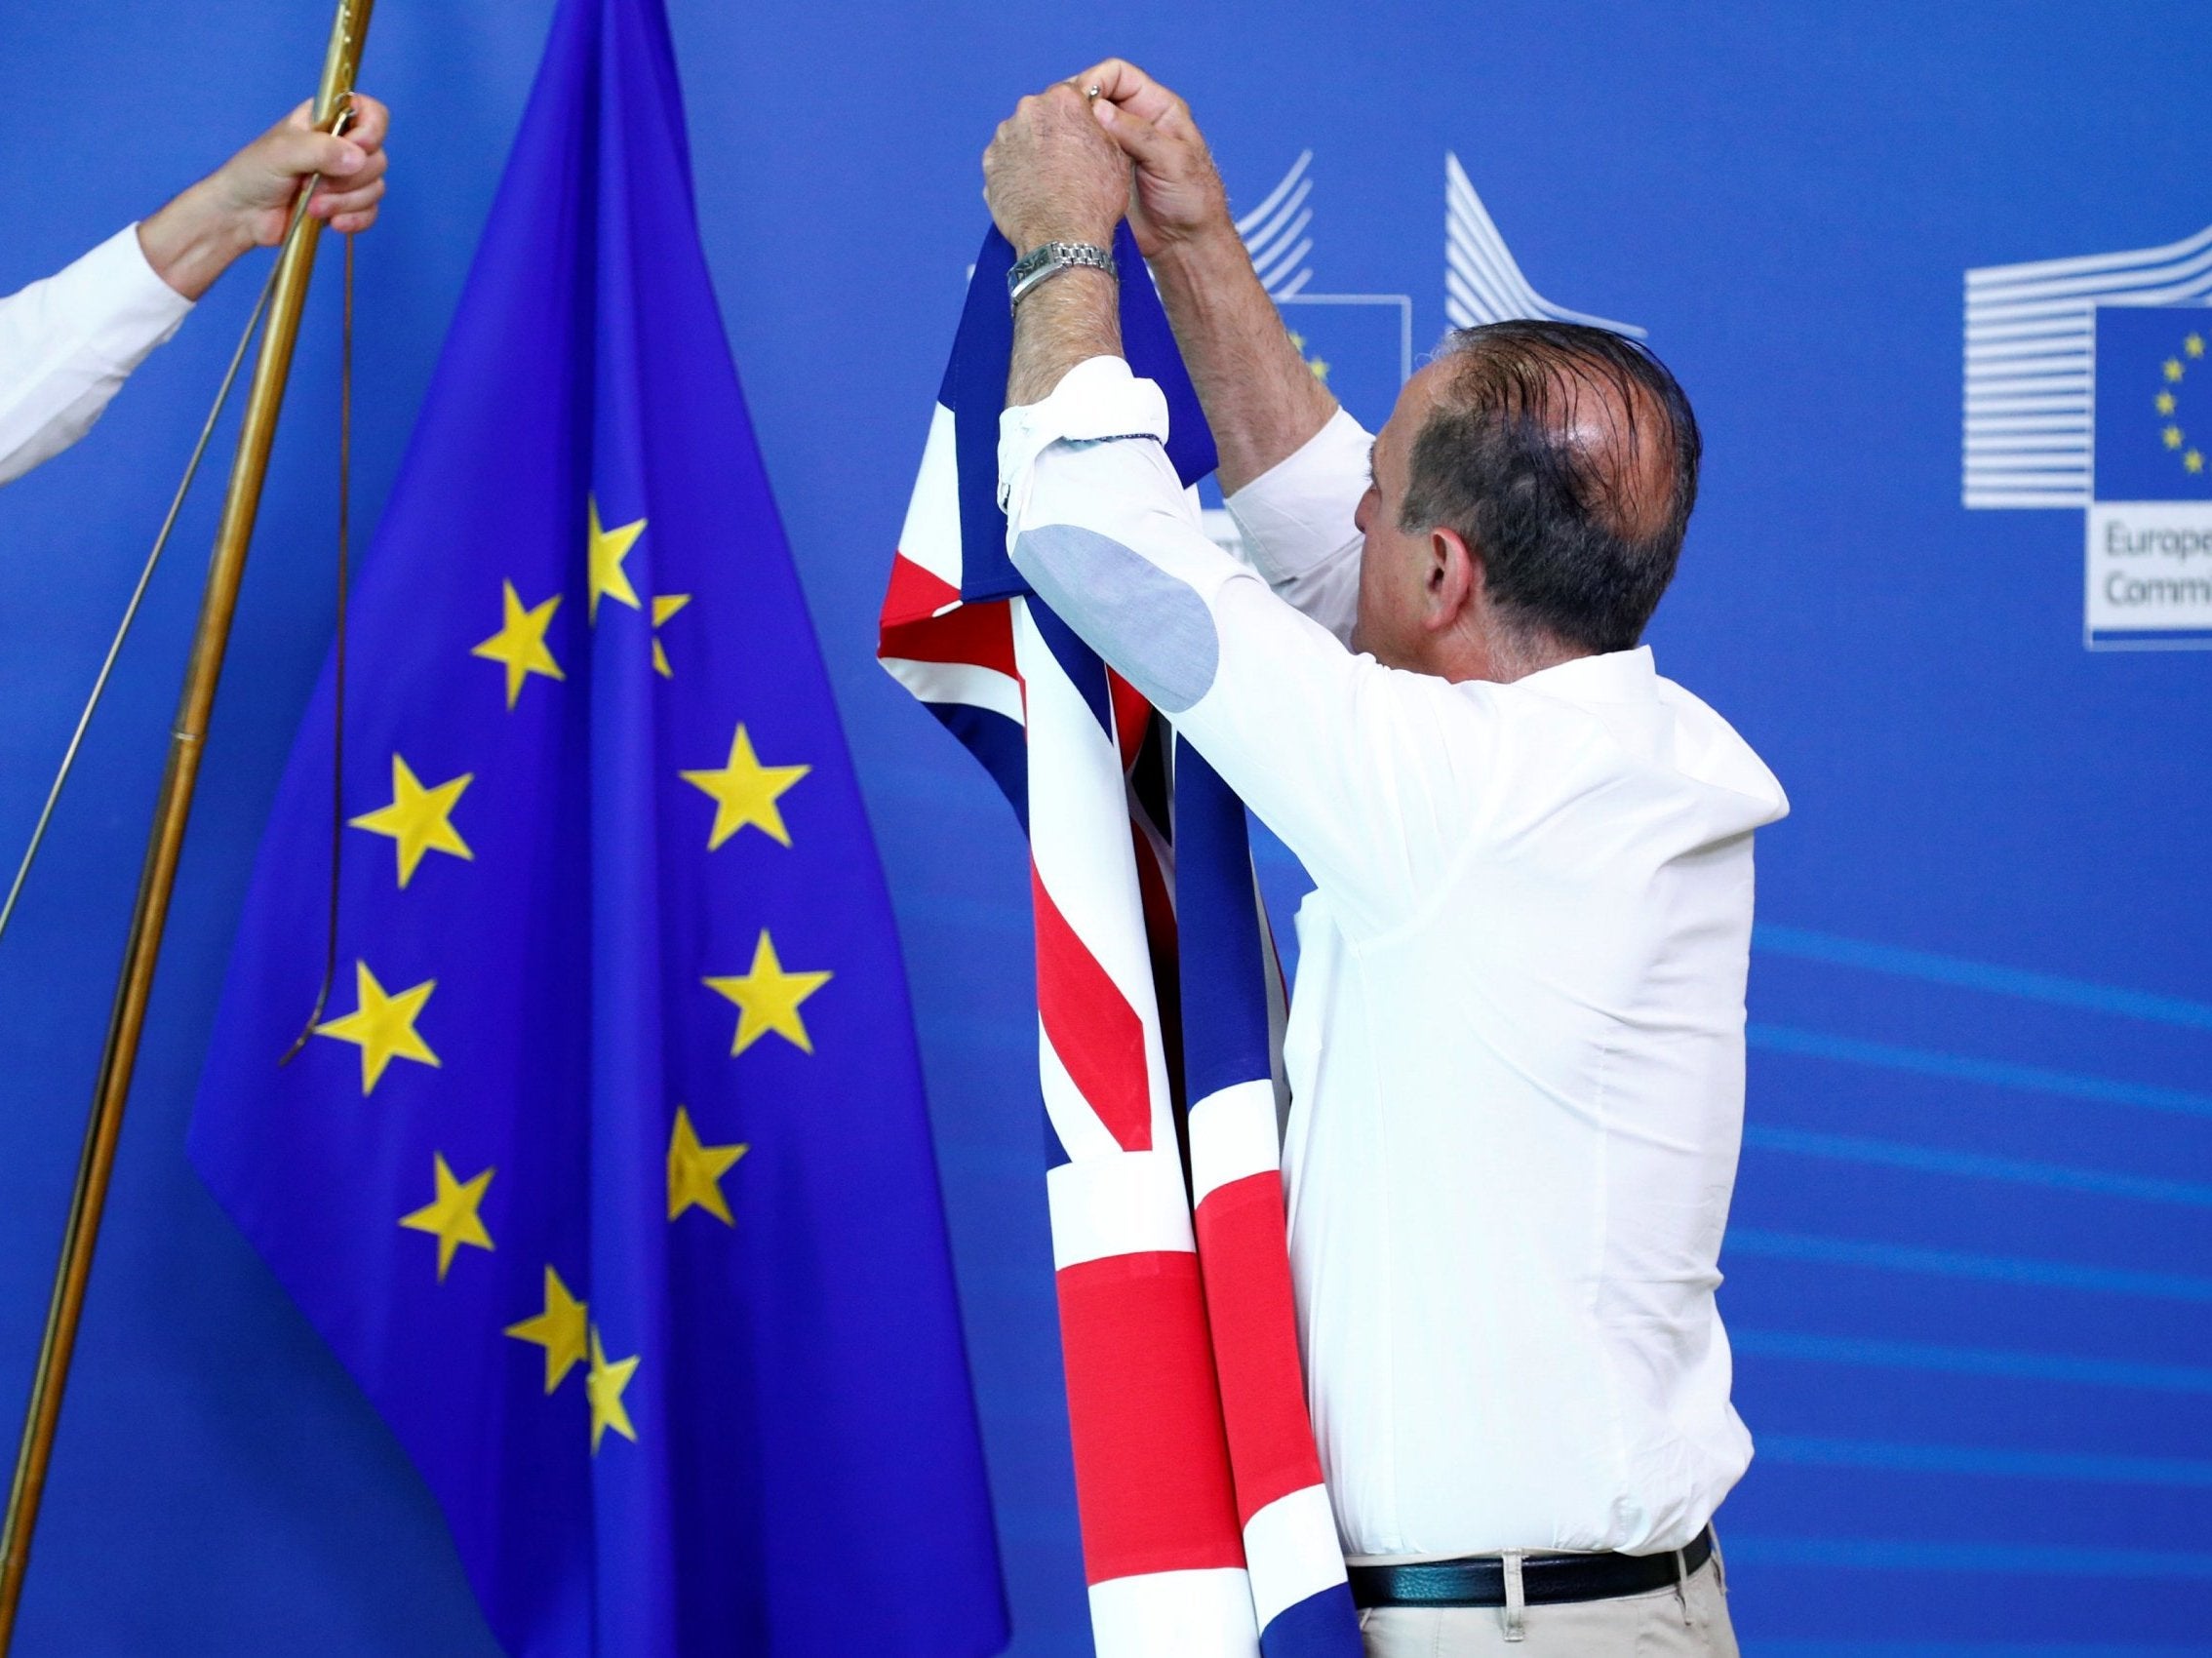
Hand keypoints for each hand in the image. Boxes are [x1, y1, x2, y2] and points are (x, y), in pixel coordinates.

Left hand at [139, 94, 390, 299]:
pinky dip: (354, 220)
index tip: (355, 147)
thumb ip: (320, 149)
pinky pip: (371, 212)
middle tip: (314, 183)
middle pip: (378, 158)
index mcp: (326, 120)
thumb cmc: (253, 173)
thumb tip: (358, 157)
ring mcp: (346, 178)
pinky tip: (332, 222)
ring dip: (345, 202)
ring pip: (375, 188)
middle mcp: (342, 146)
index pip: (372, 113)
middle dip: (349, 179)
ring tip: (312, 206)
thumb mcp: (282, 152)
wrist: (242, 216)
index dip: (372, 131)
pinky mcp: (347, 206)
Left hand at [982, 81, 1125, 253]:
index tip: (1080, 138)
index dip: (1076, 119)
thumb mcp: (1115, 154)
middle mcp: (1028, 110)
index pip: (1069, 97)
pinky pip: (1004, 160)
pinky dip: (1014, 171)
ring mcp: (1004, 136)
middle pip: (1041, 114)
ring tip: (1047, 181)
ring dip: (1031, 150)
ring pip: (1020, 136)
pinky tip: (1030, 190)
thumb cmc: (1094, 199)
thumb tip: (1092, 117)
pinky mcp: (990, 163)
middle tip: (1064, 162)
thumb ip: (1099, 126)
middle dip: (1051, 132)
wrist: (1062, 238)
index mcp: (1063, 100)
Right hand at [1076, 59, 1229, 259]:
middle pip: (1094, 93)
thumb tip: (1098, 109)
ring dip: (1069, 127)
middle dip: (1076, 103)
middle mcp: (1135, 120)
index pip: (1118, 74)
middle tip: (1062, 122)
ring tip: (1057, 142)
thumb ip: (1138, 134)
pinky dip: (1067, 151)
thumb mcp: (1173, 162)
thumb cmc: (1193, 202)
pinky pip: (1080, 150)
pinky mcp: (1103, 168)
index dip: (1095, 80)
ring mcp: (1117, 144)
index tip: (1079, 101)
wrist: (1185, 244)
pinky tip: (1058, 160)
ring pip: (1083, 122)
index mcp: (1157, 107)